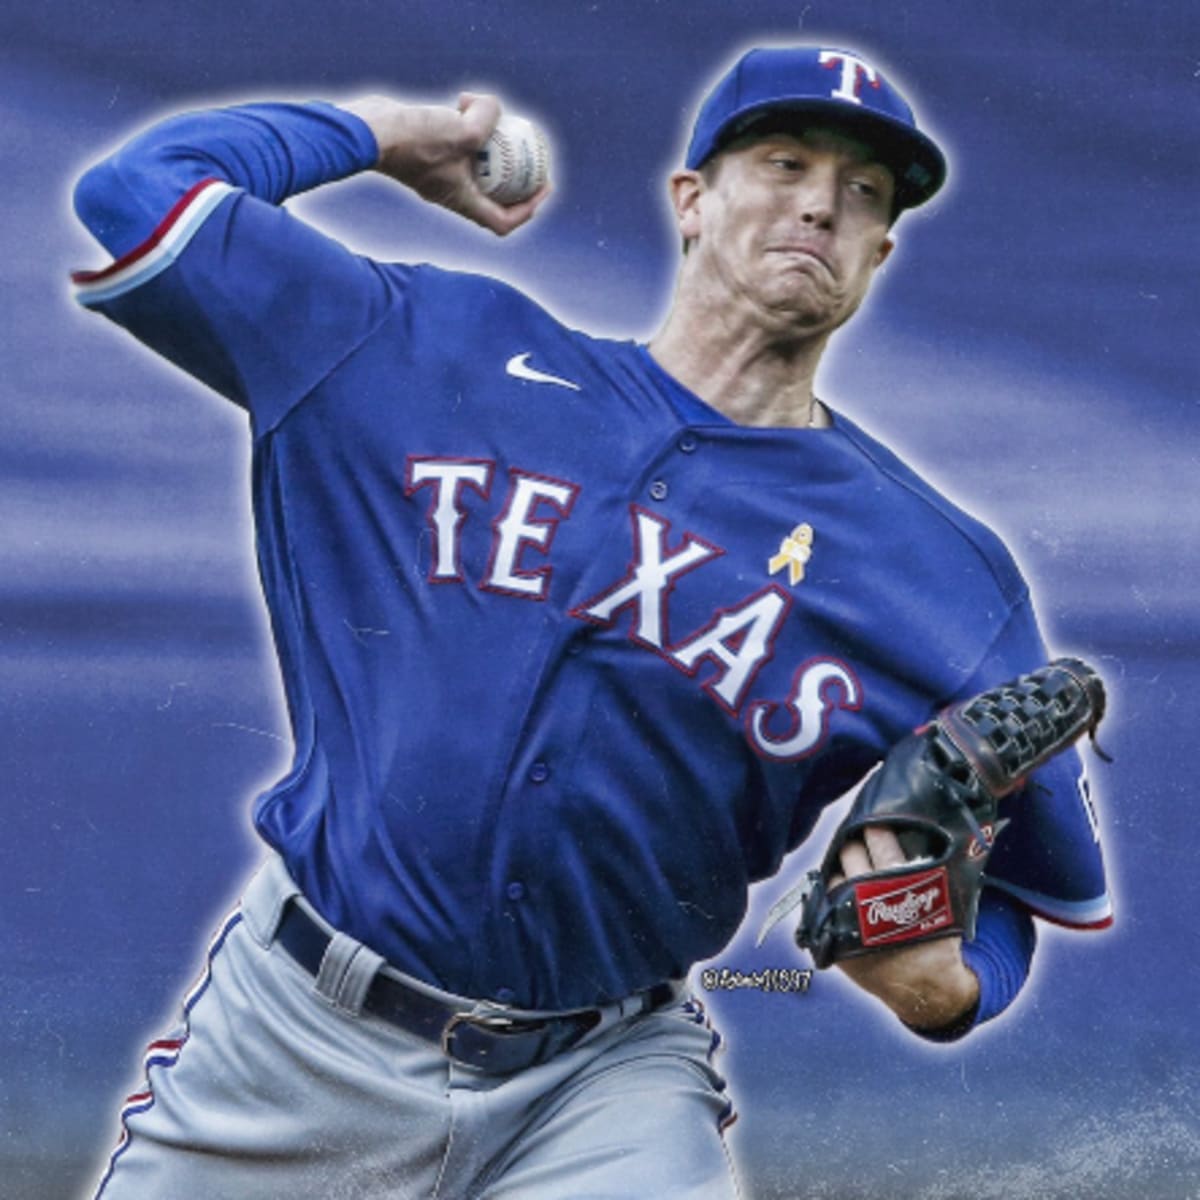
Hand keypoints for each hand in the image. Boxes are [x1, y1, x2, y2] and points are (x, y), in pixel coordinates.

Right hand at [341, 92, 549, 235]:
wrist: (369, 131)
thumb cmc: (415, 139)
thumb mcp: (463, 130)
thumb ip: (488, 119)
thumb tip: (496, 108)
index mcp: (462, 202)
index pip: (503, 222)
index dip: (528, 209)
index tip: (543, 188)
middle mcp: (451, 193)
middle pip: (493, 196)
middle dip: (515, 178)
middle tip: (532, 156)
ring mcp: (437, 174)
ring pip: (474, 165)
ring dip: (489, 143)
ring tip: (496, 117)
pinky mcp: (426, 152)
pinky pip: (455, 144)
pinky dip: (465, 126)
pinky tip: (465, 101)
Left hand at [830, 826, 979, 1030]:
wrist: (924, 989)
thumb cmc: (935, 941)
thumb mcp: (942, 902)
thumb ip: (928, 868)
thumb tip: (916, 832)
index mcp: (897, 888)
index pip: (878, 842)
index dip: (875, 828)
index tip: (874, 821)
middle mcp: (866, 902)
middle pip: (850, 855)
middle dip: (855, 844)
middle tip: (861, 841)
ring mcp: (846, 922)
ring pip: (832, 879)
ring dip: (840, 870)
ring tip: (850, 867)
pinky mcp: (834, 940)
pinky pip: (822, 906)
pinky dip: (830, 896)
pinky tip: (840, 891)